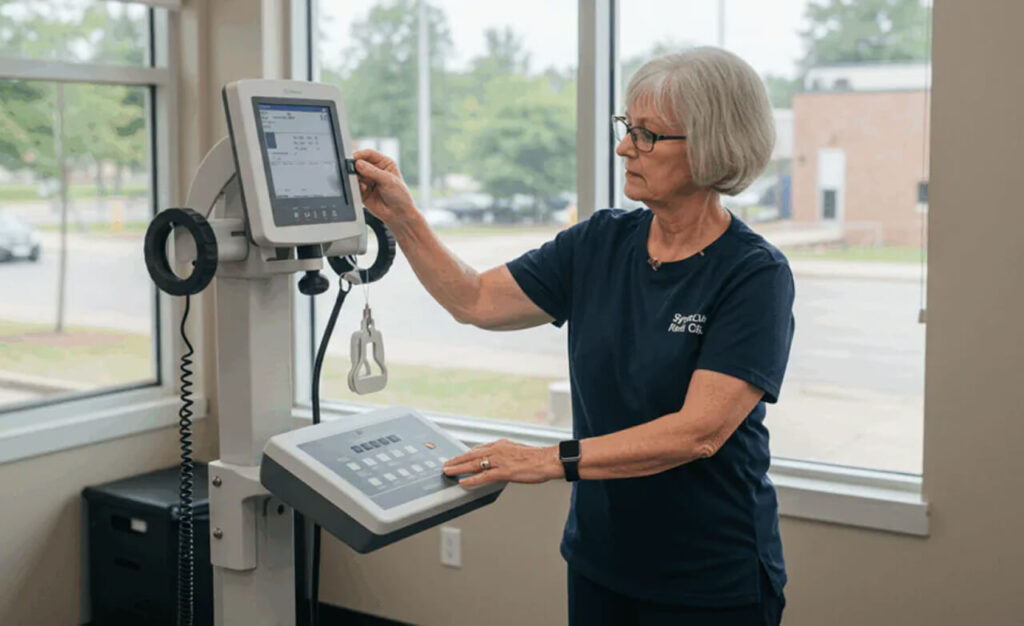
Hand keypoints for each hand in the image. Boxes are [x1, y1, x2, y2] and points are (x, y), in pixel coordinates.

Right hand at [352, 149, 417, 226]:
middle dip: (356, 168)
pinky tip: (364, 191)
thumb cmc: (400, 196)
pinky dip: (357, 188)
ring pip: (355, 175)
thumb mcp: (388, 180)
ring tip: (362, 184)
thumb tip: (358, 164)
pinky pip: (354, 186)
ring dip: (356, 179)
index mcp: (384, 163)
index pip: (369, 154)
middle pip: (359, 163)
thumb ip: (372, 172)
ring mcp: (368, 181)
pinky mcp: (362, 191)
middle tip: (353, 171)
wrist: (399, 215)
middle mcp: (374, 170)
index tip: (354, 158)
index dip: (360, 155)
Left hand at [443, 439, 563, 486]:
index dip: (465, 454)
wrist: (548, 460)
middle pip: (471, 454)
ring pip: (474, 464)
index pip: (478, 449)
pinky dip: (471, 479)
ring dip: (458, 468)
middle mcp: (498, 450)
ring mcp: (500, 460)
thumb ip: (505, 455)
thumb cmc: (537, 458)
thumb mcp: (517, 451)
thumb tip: (498, 462)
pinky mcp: (504, 471)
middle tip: (446, 464)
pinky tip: (462, 482)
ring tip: (448, 471)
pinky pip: (483, 476)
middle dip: (457, 460)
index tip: (457, 458)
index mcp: (501, 444)